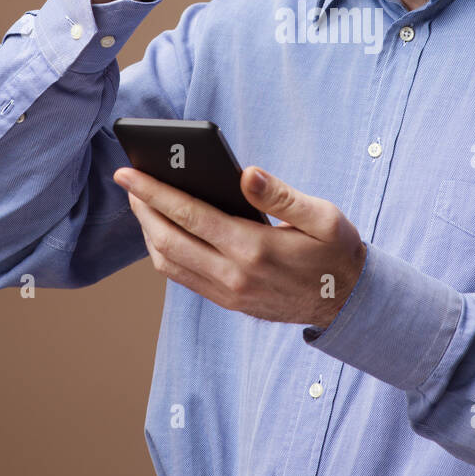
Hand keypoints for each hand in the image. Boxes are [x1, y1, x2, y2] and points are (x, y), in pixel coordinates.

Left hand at [113, 164, 366, 327]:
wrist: (347, 302)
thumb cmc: (336, 252)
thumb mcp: (323, 217)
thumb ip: (281, 195)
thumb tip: (246, 173)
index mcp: (254, 249)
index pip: (189, 215)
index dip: (153, 192)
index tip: (128, 173)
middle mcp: (234, 275)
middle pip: (167, 240)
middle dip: (141, 208)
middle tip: (127, 181)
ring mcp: (228, 293)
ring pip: (168, 263)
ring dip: (148, 231)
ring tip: (141, 203)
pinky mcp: (228, 302)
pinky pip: (182, 277)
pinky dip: (163, 252)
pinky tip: (163, 230)